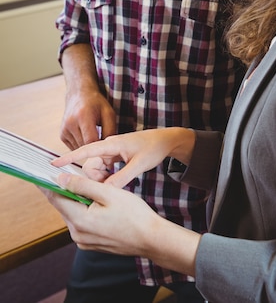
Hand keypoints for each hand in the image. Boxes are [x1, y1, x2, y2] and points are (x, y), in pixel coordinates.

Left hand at [43, 174, 199, 274]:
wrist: (150, 239)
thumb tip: (61, 178)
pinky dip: (86, 209)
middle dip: (67, 188)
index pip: (55, 198)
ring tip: (92, 185)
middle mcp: (77, 234)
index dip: (47, 183)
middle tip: (72, 172)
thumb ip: (83, 185)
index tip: (40, 171)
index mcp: (79, 221)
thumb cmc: (134, 215)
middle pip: (65, 205)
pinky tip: (99, 201)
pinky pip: (82, 221)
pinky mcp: (91, 243)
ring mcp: (84, 240)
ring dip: (79, 198)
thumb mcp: (109, 193)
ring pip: (74, 212)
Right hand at [53, 127, 195, 187]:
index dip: (69, 157)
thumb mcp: (139, 165)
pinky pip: (104, 169)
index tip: (54, 163)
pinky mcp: (116, 156)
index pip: (86, 149)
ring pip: (97, 169)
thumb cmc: (153, 148)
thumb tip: (105, 190)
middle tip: (111, 186)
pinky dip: (107, 177)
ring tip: (119, 182)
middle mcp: (109, 146)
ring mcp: (112, 151)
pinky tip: (117, 181)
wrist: (166, 140)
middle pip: (91, 165)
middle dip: (95, 178)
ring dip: (103, 179)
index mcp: (112, 144)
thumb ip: (122, 177)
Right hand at [60, 44, 116, 149]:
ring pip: (79, 149)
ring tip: (95, 137)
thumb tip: (109, 150)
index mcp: (83, 116)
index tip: (108, 151)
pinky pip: (74, 148)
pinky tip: (87, 136)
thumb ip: (110, 131)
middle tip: (104, 145)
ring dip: (88, 147)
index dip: (100, 149)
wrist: (79, 95)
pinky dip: (82, 145)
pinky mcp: (62, 135)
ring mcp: (64, 129)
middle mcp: (70, 123)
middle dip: (95, 149)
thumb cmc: (96, 103)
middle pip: (85, 147)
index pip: (91, 141)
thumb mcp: (108, 113)